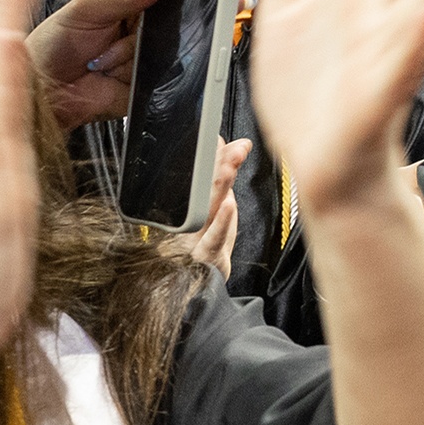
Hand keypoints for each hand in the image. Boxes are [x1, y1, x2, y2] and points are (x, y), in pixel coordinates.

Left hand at [21, 0, 164, 127]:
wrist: (45, 88)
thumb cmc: (55, 42)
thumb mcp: (86, 8)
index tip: (142, 2)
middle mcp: (141, 22)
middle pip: (168, 19)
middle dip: (139, 30)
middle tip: (109, 34)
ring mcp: (146, 51)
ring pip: (162, 47)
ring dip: (128, 54)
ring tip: (101, 57)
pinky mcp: (147, 79)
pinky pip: (157, 74)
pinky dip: (132, 74)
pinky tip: (110, 73)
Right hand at [189, 136, 252, 274]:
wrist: (202, 288)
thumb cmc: (208, 248)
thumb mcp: (220, 210)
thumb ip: (223, 181)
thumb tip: (233, 146)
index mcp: (191, 207)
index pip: (199, 176)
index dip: (210, 155)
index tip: (217, 136)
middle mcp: (189, 220)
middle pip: (201, 188)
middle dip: (219, 164)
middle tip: (234, 146)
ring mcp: (194, 238)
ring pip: (206, 208)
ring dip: (219, 184)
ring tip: (231, 163)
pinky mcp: (205, 256)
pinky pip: (213, 238)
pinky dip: (221, 222)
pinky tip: (228, 205)